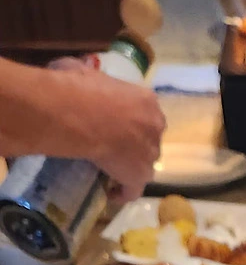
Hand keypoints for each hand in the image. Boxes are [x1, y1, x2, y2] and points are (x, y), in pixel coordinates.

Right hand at [45, 64, 165, 199]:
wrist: (81, 114)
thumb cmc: (80, 88)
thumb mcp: (82, 70)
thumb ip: (84, 74)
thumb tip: (72, 71)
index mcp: (146, 101)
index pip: (145, 113)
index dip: (132, 121)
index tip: (116, 125)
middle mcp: (155, 126)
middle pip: (149, 139)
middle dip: (136, 144)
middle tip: (114, 147)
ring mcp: (150, 153)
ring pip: (145, 163)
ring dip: (131, 167)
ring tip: (113, 171)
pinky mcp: (139, 175)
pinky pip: (134, 189)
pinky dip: (123, 193)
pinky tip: (112, 194)